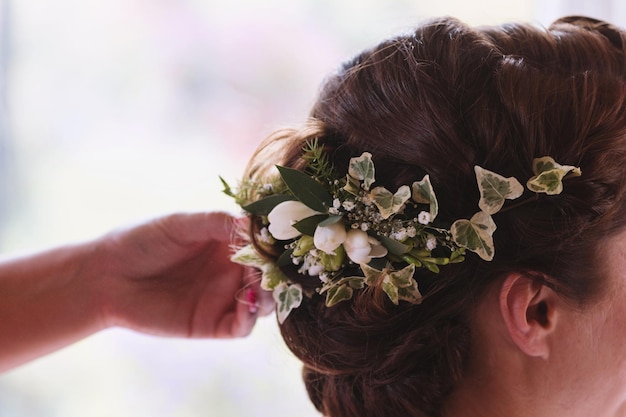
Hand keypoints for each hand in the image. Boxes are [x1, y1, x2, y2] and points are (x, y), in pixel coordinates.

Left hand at [94, 212, 272, 338]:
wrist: (106, 277)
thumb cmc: (143, 241)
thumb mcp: (182, 224)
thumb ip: (217, 223)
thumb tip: (254, 222)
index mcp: (228, 244)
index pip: (264, 245)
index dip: (275, 243)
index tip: (283, 237)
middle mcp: (232, 271)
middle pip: (270, 276)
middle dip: (277, 271)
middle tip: (276, 265)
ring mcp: (224, 298)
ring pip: (263, 302)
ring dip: (268, 293)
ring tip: (260, 283)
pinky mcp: (212, 324)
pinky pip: (242, 326)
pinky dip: (250, 316)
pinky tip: (246, 301)